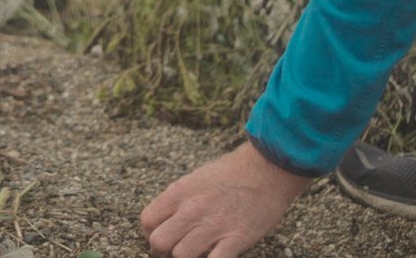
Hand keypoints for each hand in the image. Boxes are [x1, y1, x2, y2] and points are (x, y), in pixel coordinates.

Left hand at [141, 141, 313, 257]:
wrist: (268, 168)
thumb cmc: (232, 172)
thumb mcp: (196, 178)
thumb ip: (178, 200)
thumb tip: (164, 221)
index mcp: (180, 192)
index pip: (147, 221)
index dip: (151, 232)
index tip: (164, 234)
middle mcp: (193, 209)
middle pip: (158, 243)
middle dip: (164, 251)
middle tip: (176, 249)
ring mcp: (214, 225)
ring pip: (181, 256)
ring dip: (187, 257)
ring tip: (198, 252)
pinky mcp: (237, 238)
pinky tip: (216, 255)